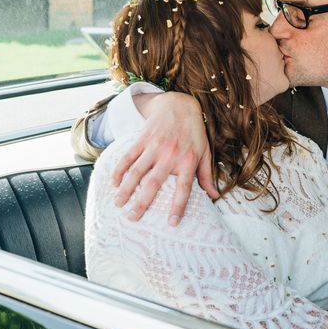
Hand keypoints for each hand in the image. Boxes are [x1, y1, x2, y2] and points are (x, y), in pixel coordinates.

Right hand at [111, 92, 218, 224]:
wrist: (180, 105)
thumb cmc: (194, 133)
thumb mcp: (205, 152)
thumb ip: (206, 175)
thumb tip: (213, 196)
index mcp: (189, 161)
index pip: (184, 188)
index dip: (178, 206)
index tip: (172, 223)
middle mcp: (171, 155)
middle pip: (153, 183)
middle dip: (141, 203)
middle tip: (132, 218)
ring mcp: (155, 146)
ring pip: (137, 171)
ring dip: (126, 189)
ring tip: (118, 204)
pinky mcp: (143, 139)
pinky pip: (128, 157)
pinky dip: (119, 170)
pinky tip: (113, 183)